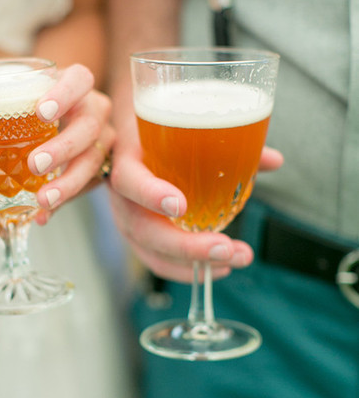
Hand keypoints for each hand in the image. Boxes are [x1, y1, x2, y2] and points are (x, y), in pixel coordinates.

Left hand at [27, 64, 113, 220]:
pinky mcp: (100, 166)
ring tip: (43, 199)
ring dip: (68, 182)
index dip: (64, 94)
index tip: (41, 112)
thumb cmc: (34, 103)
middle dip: (63, 147)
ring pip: (93, 159)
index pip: (80, 79)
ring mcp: (102, 138)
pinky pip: (87, 186)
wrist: (62, 112)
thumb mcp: (17, 103)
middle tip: (35, 164)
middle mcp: (94, 110)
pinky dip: (63, 202)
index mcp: (75, 85)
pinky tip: (42, 215)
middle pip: (89, 125)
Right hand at [108, 119, 283, 282]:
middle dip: (185, 246)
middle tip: (225, 248)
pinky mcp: (139, 238)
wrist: (128, 141)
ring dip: (194, 263)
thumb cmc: (158, 132)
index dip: (151, 195)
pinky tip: (221, 268)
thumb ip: (226, 141)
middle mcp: (122, 197)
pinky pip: (159, 261)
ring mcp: (128, 221)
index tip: (181, 205)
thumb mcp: (180, 127)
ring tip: (235, 260)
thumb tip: (274, 160)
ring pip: (152, 252)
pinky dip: (189, 270)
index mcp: (127, 161)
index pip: (129, 180)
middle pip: (143, 230)